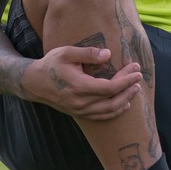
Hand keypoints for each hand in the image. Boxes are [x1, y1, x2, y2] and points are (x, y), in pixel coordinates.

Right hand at [21, 46, 141, 120]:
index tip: (136, 71)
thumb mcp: (66, 52)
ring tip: (135, 89)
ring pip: (108, 111)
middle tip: (138, 77)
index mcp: (79, 86)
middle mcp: (80, 102)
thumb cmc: (50, 64)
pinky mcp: (78, 113)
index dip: (126, 80)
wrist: (32, 83)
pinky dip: (114, 112)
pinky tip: (124, 104)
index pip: (110, 88)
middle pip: (112, 100)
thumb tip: (108, 54)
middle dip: (129, 89)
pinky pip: (100, 117)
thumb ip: (88, 53)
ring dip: (125, 100)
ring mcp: (79, 110)